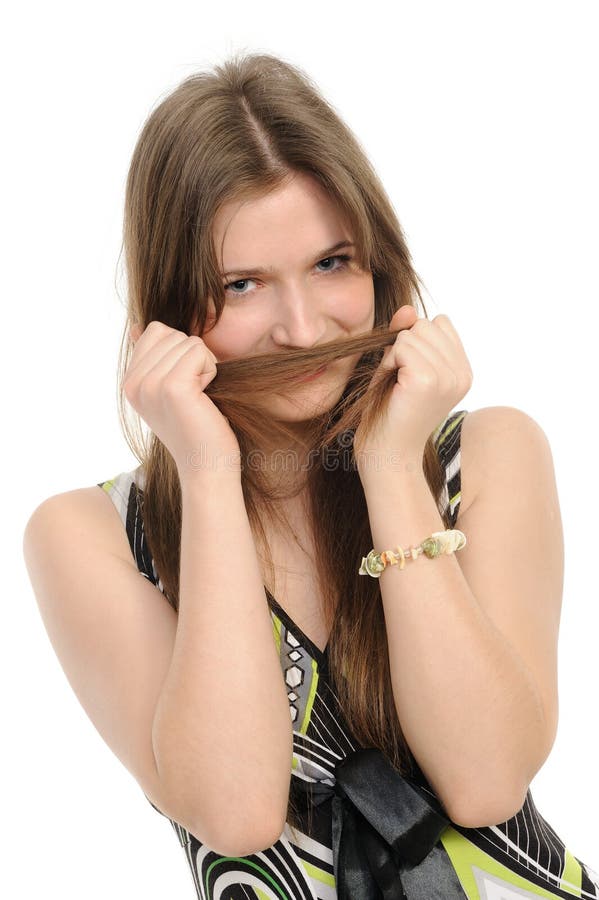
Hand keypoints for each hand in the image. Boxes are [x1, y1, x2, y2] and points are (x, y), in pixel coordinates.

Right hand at [125, 321, 240, 476]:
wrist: (207, 466)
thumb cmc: (198, 427)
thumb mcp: (168, 389)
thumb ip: (154, 359)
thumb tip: (138, 327)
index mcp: (130, 383)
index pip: (156, 331)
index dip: (180, 352)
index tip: (184, 386)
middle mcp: (133, 383)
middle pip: (173, 334)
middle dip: (194, 358)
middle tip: (195, 394)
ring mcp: (150, 384)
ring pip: (188, 342)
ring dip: (204, 367)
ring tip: (200, 398)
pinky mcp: (172, 387)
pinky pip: (200, 352)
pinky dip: (211, 371)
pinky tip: (205, 398)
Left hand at [353, 306, 472, 471]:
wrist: (387, 455)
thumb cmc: (389, 413)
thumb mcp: (400, 366)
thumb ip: (406, 335)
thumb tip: (408, 308)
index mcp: (463, 371)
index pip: (439, 323)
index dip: (415, 342)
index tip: (409, 375)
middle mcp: (463, 373)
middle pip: (424, 324)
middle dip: (403, 347)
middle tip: (399, 382)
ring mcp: (449, 377)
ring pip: (411, 333)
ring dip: (393, 357)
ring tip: (396, 387)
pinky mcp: (429, 380)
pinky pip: (400, 345)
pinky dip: (388, 363)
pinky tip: (392, 388)